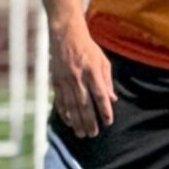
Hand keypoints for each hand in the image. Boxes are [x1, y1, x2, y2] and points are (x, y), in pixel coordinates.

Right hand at [49, 22, 116, 137]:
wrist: (66, 35)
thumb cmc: (88, 48)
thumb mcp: (102, 60)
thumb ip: (107, 80)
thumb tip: (112, 99)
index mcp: (92, 71)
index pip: (100, 94)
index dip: (104, 110)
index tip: (108, 122)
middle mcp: (78, 77)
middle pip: (84, 104)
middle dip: (89, 121)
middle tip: (93, 134)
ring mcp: (65, 80)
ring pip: (71, 105)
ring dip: (77, 121)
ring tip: (82, 134)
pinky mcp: (56, 81)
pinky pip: (60, 100)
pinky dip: (64, 113)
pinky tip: (69, 123)